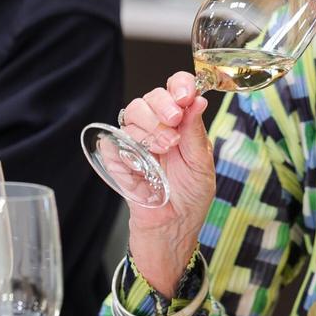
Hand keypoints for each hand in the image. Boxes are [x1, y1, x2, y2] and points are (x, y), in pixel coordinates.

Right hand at [119, 72, 215, 297]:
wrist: (171, 230)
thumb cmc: (190, 199)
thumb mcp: (201, 166)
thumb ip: (196, 133)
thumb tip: (199, 101)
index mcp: (181, 124)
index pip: (176, 89)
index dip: (179, 85)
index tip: (185, 95)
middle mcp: (157, 127)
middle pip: (150, 97)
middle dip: (163, 106)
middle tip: (175, 122)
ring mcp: (135, 141)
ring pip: (132, 113)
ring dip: (151, 126)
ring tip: (165, 149)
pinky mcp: (116, 158)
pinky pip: (114, 140)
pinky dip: (128, 147)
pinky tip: (143, 163)